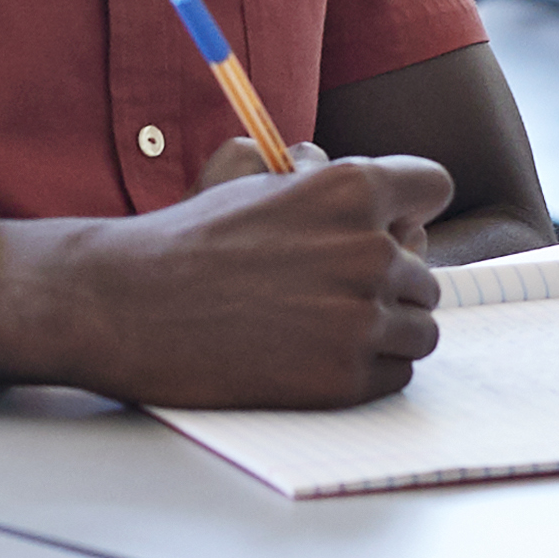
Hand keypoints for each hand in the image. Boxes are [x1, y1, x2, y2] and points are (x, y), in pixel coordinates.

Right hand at [0, 149, 453, 404]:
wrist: (125, 306)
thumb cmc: (186, 241)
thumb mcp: (255, 178)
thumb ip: (324, 182)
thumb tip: (376, 201)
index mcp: (351, 189)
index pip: (433, 188)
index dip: (407, 209)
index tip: (386, 228)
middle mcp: (368, 252)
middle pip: (424, 272)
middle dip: (387, 283)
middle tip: (329, 292)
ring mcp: (359, 320)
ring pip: (419, 328)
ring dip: (384, 330)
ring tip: (323, 328)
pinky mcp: (344, 379)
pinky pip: (396, 374)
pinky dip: (366, 371)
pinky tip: (313, 358)